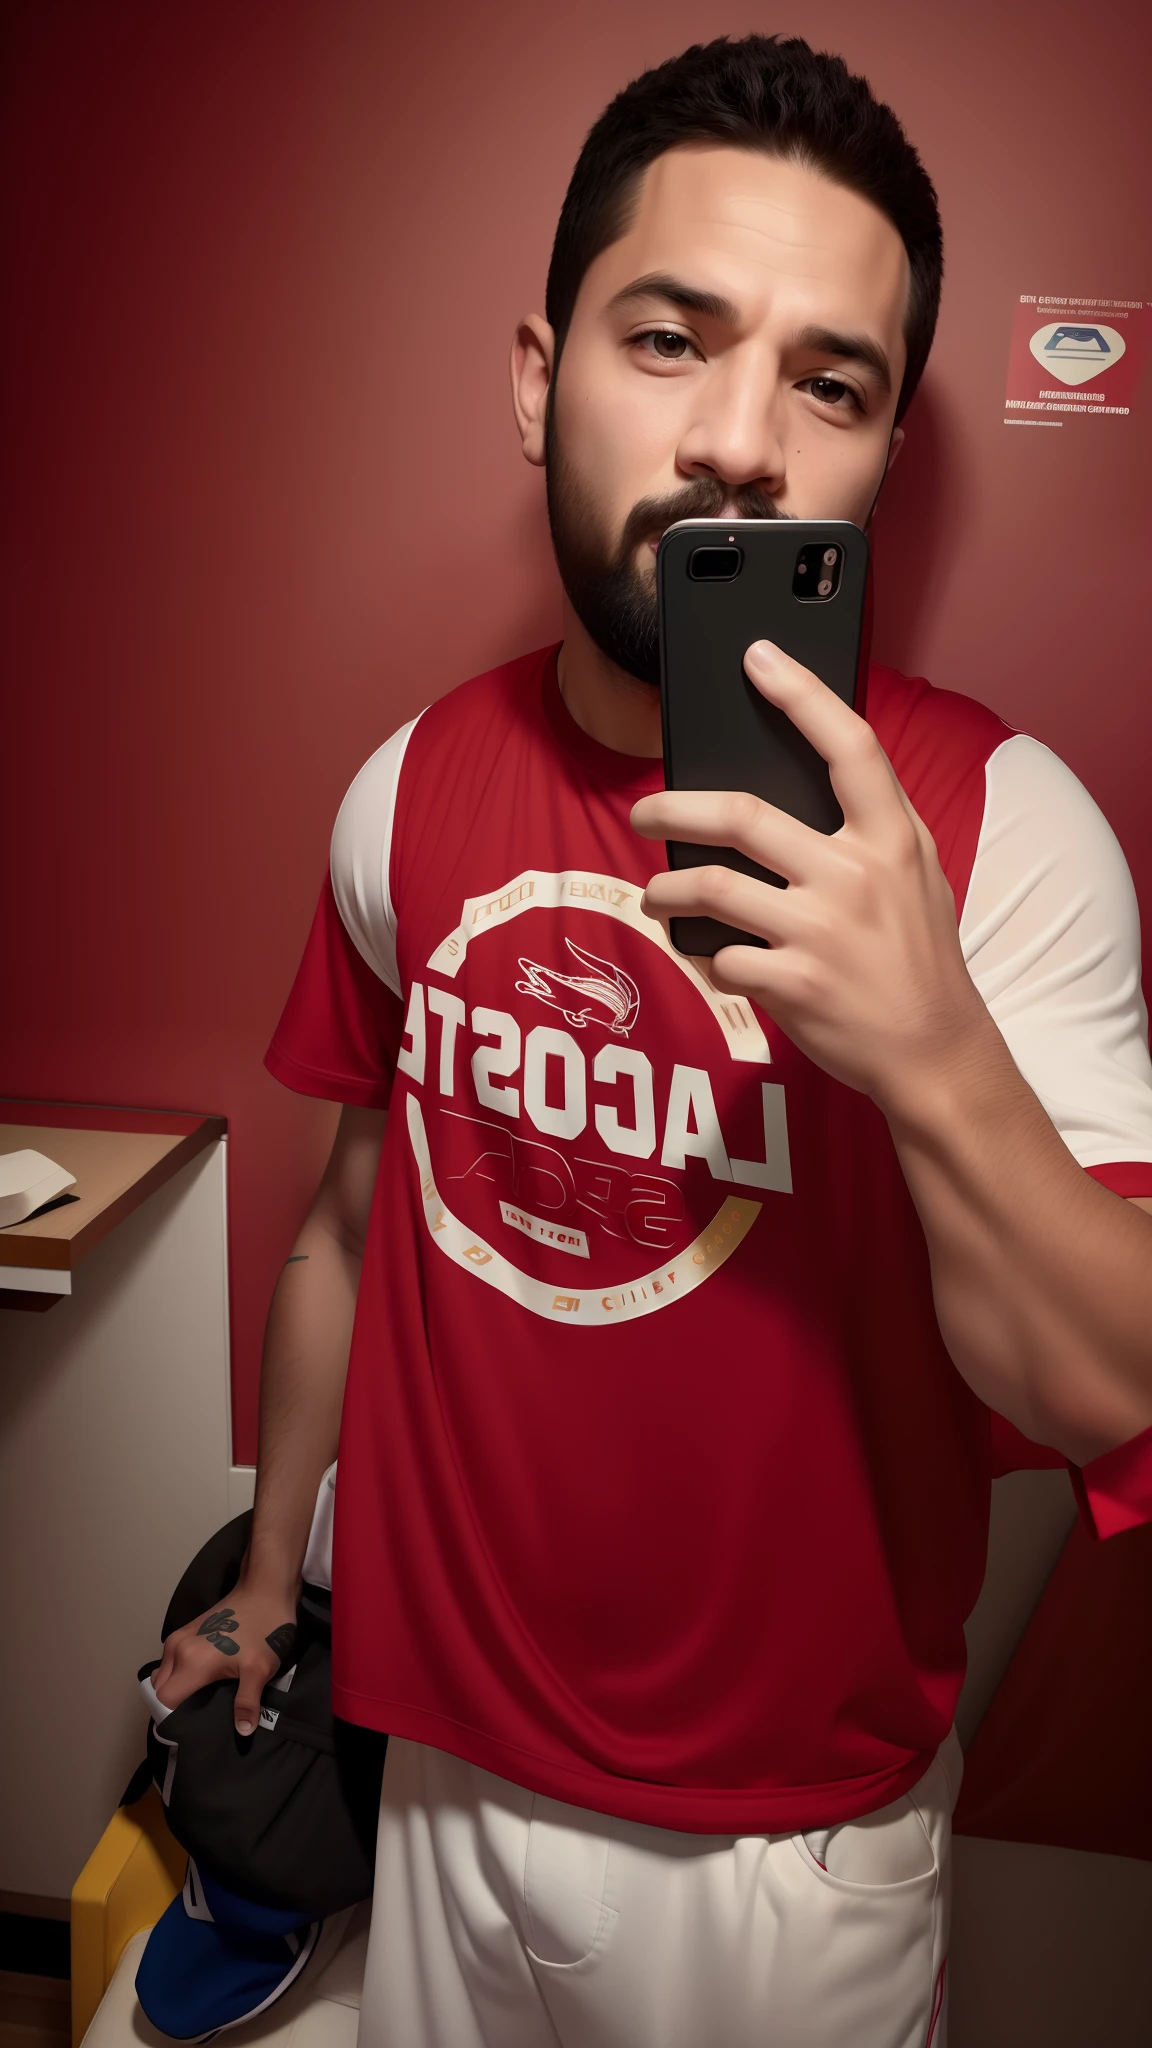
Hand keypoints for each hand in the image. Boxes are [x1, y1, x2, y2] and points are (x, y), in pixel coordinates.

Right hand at [151, 1579, 298, 1736]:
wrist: (265, 1589)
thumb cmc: (264, 1628)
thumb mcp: (260, 1669)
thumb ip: (247, 1702)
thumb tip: (243, 1731)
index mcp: (191, 1662)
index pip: (164, 1701)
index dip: (172, 1718)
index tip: (188, 1728)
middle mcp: (177, 1649)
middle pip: (160, 1689)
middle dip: (172, 1706)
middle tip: (196, 1717)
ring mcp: (179, 1637)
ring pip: (163, 1674)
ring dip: (175, 1689)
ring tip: (198, 1700)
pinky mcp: (185, 1630)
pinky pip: (170, 1660)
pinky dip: (177, 1674)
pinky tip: (200, 1680)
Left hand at [631, 639, 991, 1112]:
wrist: (934, 1051)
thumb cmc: (917, 956)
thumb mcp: (916, 874)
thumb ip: (869, 827)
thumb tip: (800, 778)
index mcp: (891, 837)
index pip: (846, 745)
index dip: (800, 694)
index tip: (756, 656)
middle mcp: (855, 875)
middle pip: (743, 814)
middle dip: (674, 807)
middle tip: (642, 812)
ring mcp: (821, 931)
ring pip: (711, 887)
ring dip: (666, 891)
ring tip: (654, 897)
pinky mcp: (792, 984)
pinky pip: (721, 957)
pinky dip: (706, 958)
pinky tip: (709, 959)